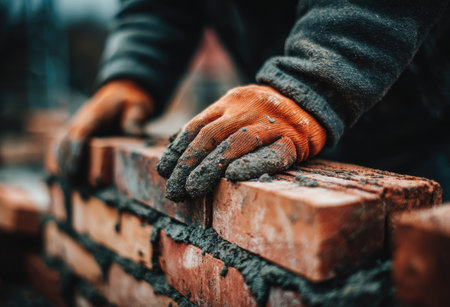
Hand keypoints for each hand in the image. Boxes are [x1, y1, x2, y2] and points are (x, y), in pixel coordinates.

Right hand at [56, 80, 153, 178]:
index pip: (80, 132)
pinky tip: (61, 176)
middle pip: (66, 141)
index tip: (74, 169)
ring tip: (68, 186)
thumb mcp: (138, 107)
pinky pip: (61, 145)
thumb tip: (133, 134)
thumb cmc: (130, 103)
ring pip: (60, 144)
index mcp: (95, 114)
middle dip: (67, 163)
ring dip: (61, 164)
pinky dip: (58, 160)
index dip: (76, 151)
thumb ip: (135, 119)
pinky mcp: (76, 132)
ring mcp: (76, 125)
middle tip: (72, 185)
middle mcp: (81, 119)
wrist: (123, 94)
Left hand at [157, 84, 325, 200]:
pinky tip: (232, 176)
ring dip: (210, 167)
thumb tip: (177, 147)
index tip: (164, 171)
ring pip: (235, 144)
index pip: (196, 126)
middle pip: (210, 136)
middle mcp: (246, 110)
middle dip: (188, 164)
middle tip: (173, 190)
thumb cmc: (267, 112)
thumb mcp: (236, 107)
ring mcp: (270, 124)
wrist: (311, 96)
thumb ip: (211, 123)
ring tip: (192, 190)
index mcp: (230, 102)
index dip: (178, 150)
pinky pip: (272, 153)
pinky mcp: (293, 140)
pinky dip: (252, 164)